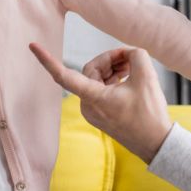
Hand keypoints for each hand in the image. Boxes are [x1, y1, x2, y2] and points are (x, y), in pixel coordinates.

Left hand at [30, 44, 171, 163]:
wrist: (158, 144)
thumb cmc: (150, 115)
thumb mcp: (147, 78)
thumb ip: (136, 55)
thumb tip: (129, 53)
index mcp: (93, 98)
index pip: (63, 75)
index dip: (47, 59)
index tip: (33, 46)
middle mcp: (88, 106)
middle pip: (91, 71)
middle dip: (109, 60)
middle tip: (129, 56)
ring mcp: (93, 112)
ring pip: (97, 80)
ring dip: (113, 69)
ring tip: (132, 66)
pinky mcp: (101, 115)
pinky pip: (101, 90)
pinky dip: (113, 80)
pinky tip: (128, 76)